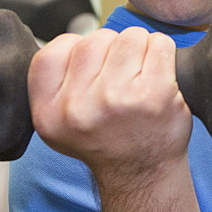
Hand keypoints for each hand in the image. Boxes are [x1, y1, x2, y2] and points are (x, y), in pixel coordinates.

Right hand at [27, 26, 191, 180]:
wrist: (141, 175)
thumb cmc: (106, 142)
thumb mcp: (58, 123)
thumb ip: (56, 82)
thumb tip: (74, 40)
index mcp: (48, 112)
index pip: (55, 50)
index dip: (77, 50)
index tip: (93, 67)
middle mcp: (78, 107)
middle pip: (96, 39)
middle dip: (113, 49)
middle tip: (122, 75)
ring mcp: (116, 99)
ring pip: (130, 36)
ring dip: (140, 48)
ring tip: (141, 75)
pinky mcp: (154, 94)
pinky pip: (160, 44)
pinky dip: (163, 52)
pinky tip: (160, 74)